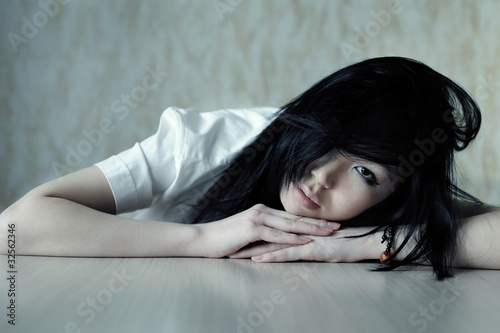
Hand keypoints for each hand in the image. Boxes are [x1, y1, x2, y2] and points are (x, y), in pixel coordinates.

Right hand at [196, 204, 340, 257]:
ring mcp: (257, 218)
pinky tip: (306, 241)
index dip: (312, 220)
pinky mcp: (252, 228)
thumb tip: (278, 239)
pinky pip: (277, 234)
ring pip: (290, 224)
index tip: (328, 223)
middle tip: (337, 226)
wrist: (204, 239)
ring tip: (329, 233)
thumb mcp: (246, 233)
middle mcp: (262, 211)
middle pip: (296, 218)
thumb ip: (263, 233)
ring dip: (312, 229)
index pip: (292, 216)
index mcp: (262, 211)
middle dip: (318, 222)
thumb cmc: (224, 239)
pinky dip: (293, 238)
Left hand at [228, 226, 381, 262]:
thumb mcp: (318, 240)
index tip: (236, 237)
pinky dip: (270, 256)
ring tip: (233, 254)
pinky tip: (257, 259)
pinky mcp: (310, 250)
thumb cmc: (342, 242)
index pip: (271, 231)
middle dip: (246, 240)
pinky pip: (287, 253)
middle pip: (266, 235)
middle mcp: (297, 232)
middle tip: (227, 244)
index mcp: (297, 230)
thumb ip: (303, 239)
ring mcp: (303, 240)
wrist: (361, 241)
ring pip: (271, 244)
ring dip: (251, 249)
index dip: (253, 234)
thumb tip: (291, 242)